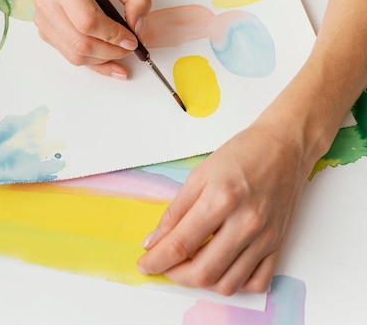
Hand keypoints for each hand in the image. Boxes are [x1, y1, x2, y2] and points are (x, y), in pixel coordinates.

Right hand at [33, 0, 150, 76]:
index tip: (132, 39)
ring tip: (121, 51)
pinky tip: (111, 62)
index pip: (87, 22)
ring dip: (104, 59)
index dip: (113, 35)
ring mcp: (43, 20)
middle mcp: (47, 3)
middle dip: (111, 51)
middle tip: (130, 48)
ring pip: (75, 55)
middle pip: (81, 43)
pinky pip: (71, 56)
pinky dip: (94, 63)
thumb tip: (137, 28)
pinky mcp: (46, 33)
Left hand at [137, 119, 311, 295]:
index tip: (145, 262)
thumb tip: (155, 240)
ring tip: (189, 266)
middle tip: (164, 265)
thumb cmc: (244, 153)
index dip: (157, 259)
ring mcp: (265, 237)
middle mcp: (245, 223)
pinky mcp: (279, 244)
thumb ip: (176, 210)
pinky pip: (256, 282)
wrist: (285, 146)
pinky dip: (234, 283)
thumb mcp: (201, 173)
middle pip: (203, 271)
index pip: (181, 243)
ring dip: (202, 282)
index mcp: (221, 199)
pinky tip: (221, 268)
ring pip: (228, 284)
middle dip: (175, 275)